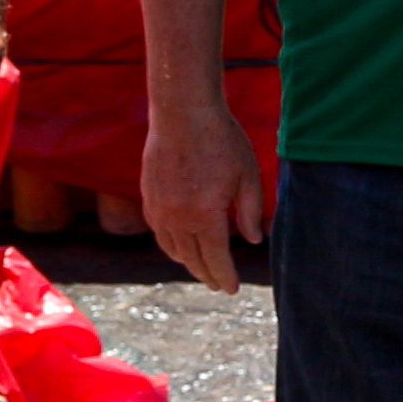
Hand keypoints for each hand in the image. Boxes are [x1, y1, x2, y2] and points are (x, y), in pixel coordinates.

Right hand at [140, 96, 266, 294]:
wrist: (182, 112)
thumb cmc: (221, 140)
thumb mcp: (247, 175)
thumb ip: (249, 211)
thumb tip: (253, 240)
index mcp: (205, 215)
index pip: (216, 258)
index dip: (225, 276)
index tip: (232, 289)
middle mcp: (178, 217)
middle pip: (193, 258)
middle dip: (207, 274)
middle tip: (218, 285)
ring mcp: (159, 208)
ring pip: (172, 248)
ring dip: (188, 262)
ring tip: (201, 269)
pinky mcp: (148, 196)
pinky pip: (159, 231)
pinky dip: (170, 244)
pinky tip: (179, 245)